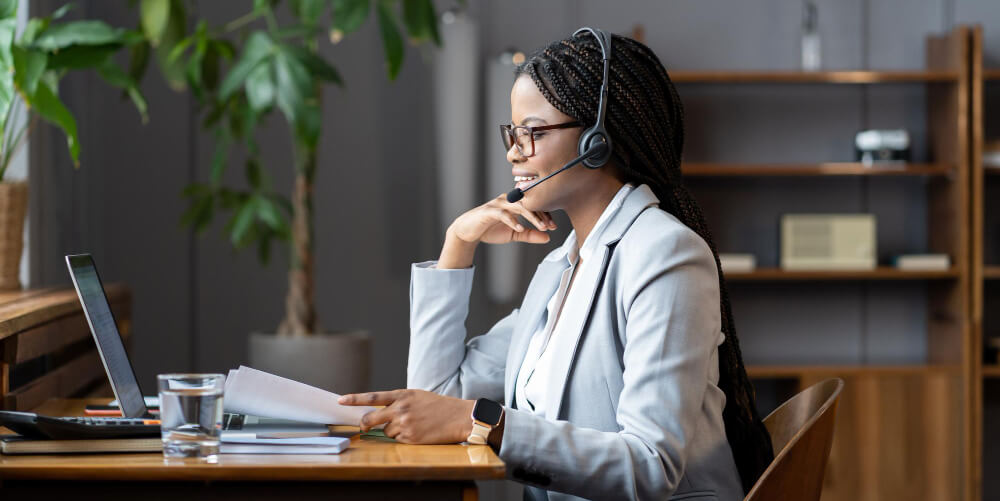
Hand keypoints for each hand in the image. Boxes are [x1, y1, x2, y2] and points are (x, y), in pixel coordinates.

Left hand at [339, 389, 474, 443]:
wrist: (459, 417)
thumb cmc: (438, 406)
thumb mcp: (417, 396)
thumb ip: (398, 401)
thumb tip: (380, 412)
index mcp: (402, 395)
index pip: (373, 397)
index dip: (354, 399)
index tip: (341, 400)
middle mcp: (401, 409)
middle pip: (371, 418)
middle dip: (365, 423)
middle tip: (364, 425)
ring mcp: (405, 424)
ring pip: (386, 431)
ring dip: (393, 430)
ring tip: (412, 425)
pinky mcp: (410, 438)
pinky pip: (397, 440)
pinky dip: (403, 438)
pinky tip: (417, 432)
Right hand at [449, 193, 556, 245]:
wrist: (468, 232)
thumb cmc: (490, 230)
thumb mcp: (514, 234)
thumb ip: (530, 235)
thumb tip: (547, 237)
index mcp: (514, 202)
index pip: (533, 205)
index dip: (544, 215)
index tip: (554, 227)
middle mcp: (507, 200)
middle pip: (529, 204)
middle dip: (541, 215)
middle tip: (550, 226)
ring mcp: (498, 204)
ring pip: (518, 207)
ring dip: (531, 217)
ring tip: (541, 227)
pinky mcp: (489, 211)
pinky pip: (503, 214)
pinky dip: (512, 221)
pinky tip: (520, 229)